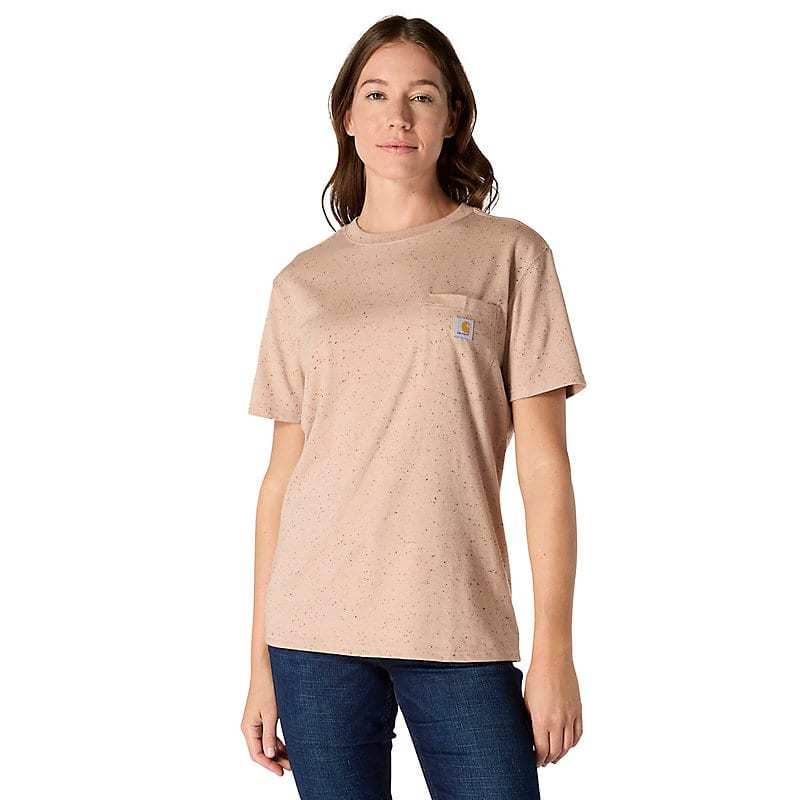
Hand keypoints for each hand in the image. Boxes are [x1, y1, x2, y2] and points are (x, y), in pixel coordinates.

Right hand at [241, 678, 291, 775]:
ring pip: (266, 743)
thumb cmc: (267, 687)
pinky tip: (286, 747)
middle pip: (261, 751)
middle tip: (290, 768)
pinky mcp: (262, 716)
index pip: (257, 754)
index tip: (282, 772)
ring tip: (291, 760)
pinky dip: (277, 742)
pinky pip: (268, 734)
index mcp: (248, 727)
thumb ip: (269, 735)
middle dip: (276, 760)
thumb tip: (270, 756)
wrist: (266, 668)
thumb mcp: (271, 713)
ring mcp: (256, 722)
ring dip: (277, 752)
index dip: (269, 765)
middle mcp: (250, 727)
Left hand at [524, 652, 582, 767]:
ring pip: (568, 745)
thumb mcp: (527, 702)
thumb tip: (530, 736)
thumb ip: (530, 721)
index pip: (541, 750)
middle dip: (549, 759)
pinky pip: (578, 734)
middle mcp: (557, 721)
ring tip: (555, 756)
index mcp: (541, 720)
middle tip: (544, 762)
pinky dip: (573, 743)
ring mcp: (570, 717)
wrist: (553, 661)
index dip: (538, 759)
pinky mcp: (578, 711)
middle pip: (556, 751)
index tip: (534, 760)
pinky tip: (567, 745)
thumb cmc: (536, 678)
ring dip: (562, 754)